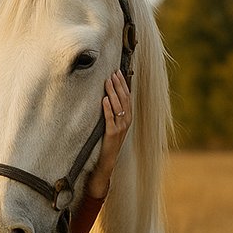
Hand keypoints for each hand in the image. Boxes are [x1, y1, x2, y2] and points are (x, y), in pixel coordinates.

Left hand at [86, 70, 131, 197]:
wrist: (107, 161)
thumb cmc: (108, 141)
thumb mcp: (113, 124)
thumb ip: (113, 111)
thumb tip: (107, 95)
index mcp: (128, 117)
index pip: (127, 97)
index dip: (123, 84)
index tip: (117, 72)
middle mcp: (126, 121)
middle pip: (124, 99)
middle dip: (118, 85)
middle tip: (112, 73)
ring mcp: (120, 128)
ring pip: (118, 107)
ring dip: (113, 93)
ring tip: (107, 82)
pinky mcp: (112, 134)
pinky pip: (110, 119)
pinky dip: (108, 108)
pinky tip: (105, 99)